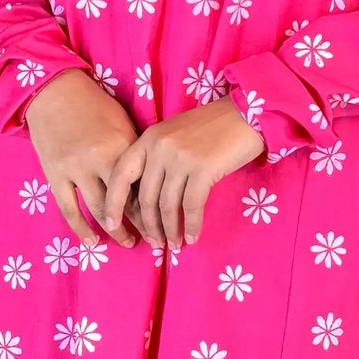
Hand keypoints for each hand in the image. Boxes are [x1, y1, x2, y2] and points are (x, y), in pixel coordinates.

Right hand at [22, 70, 147, 246]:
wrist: (53, 91)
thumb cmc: (94, 105)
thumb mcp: (122, 123)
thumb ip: (135, 152)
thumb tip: (153, 182)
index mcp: (120, 145)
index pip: (142, 184)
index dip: (155, 207)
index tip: (166, 221)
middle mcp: (98, 159)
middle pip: (124, 201)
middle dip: (141, 225)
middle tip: (154, 239)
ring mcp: (74, 168)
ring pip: (98, 210)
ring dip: (115, 231)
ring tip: (128, 243)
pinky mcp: (54, 175)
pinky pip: (69, 210)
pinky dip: (81, 229)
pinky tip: (93, 242)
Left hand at [99, 97, 265, 251]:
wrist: (246, 114)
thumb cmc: (212, 127)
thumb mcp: (175, 135)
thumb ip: (158, 158)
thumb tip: (147, 199)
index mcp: (149, 138)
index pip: (121, 174)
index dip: (113, 203)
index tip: (111, 224)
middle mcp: (160, 147)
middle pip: (145, 197)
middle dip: (149, 226)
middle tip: (154, 244)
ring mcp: (181, 157)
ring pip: (167, 205)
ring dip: (170, 230)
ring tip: (174, 245)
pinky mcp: (203, 168)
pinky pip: (191, 205)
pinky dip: (192, 225)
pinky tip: (193, 236)